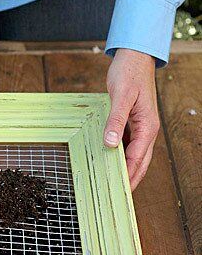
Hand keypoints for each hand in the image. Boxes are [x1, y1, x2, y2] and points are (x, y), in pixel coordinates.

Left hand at [104, 48, 158, 190]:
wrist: (133, 58)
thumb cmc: (129, 74)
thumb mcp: (120, 97)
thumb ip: (115, 121)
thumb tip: (111, 145)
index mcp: (147, 127)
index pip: (138, 159)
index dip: (129, 177)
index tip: (120, 192)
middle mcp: (146, 129)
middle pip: (140, 162)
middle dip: (130, 179)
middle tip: (117, 196)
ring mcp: (140, 126)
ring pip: (133, 154)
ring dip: (124, 168)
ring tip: (110, 182)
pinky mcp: (131, 121)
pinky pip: (126, 143)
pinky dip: (118, 153)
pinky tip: (107, 159)